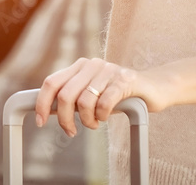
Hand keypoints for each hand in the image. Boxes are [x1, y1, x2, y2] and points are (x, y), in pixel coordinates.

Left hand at [33, 57, 172, 136]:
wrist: (154, 88)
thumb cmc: (119, 95)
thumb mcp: (92, 95)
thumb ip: (73, 98)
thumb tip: (47, 111)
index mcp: (80, 66)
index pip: (52, 82)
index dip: (42, 103)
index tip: (40, 122)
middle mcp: (92, 64)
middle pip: (65, 94)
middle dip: (65, 119)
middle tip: (72, 131)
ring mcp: (109, 70)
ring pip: (84, 101)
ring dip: (87, 120)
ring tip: (94, 123)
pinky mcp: (125, 80)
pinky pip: (104, 103)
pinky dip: (102, 116)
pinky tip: (106, 117)